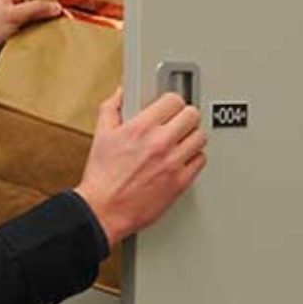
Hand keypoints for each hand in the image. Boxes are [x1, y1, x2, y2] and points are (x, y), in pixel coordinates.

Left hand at [0, 0, 61, 67]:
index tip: (61, 6)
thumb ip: (35, 8)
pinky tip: (45, 40)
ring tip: (53, 31)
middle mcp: (10, 9)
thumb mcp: (12, 15)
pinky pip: (33, 35)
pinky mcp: (17, 38)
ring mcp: (14, 24)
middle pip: (37, 8)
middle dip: (47, 15)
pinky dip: (39, 38)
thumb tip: (54, 6)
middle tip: (61, 20)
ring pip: (36, 23)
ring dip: (43, 28)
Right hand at [75, 88, 207, 246]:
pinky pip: (200, 161)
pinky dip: (194, 158)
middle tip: (179, 122)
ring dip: (192, 137)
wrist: (104, 210)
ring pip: (200, 137)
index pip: (174, 100)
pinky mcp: (180, 182)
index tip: (170, 108)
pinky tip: (184, 159)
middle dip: (185, 117)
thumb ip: (112, 108)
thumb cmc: (102, 177)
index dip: (172, 102)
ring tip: (183, 140)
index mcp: (141, 127)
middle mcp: (160, 142)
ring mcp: (173, 163)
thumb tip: (121, 93)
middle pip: (192, 115)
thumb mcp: (102, 134)